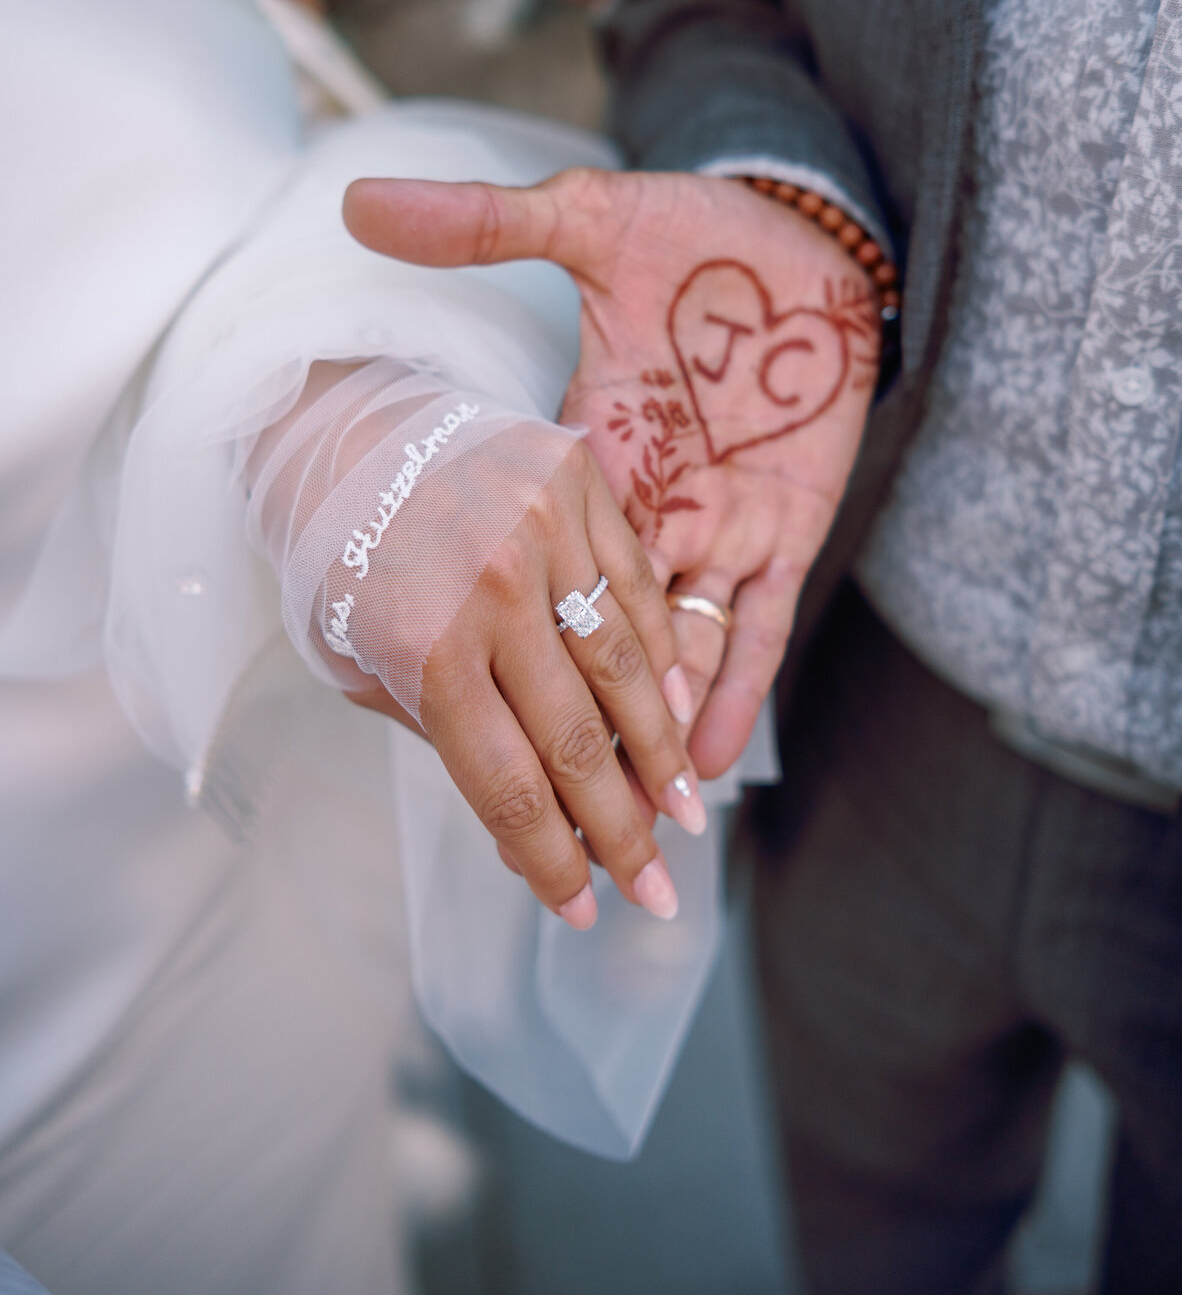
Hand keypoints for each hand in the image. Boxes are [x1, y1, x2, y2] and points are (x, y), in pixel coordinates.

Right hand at [342, 173, 879, 780]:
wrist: (811, 228)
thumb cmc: (693, 223)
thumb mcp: (584, 218)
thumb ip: (481, 222)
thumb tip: (358, 201)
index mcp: (577, 454)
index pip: (525, 564)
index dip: (494, 635)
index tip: (440, 702)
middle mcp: (640, 508)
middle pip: (589, 634)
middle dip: (567, 722)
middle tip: (527, 798)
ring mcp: (713, 527)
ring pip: (668, 651)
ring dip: (642, 732)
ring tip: (608, 811)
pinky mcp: (786, 532)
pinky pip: (757, 625)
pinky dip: (736, 687)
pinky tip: (712, 753)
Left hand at [347, 431, 702, 927]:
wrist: (340, 432)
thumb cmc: (343, 556)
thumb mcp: (362, 662)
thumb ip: (443, 737)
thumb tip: (523, 829)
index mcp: (424, 647)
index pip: (507, 782)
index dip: (549, 856)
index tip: (580, 905)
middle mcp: (491, 590)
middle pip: (577, 740)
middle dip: (623, 831)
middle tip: (656, 889)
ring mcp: (542, 530)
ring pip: (625, 665)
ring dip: (660, 752)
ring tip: (685, 811)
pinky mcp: (576, 483)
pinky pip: (637, 585)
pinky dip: (660, 654)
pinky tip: (674, 707)